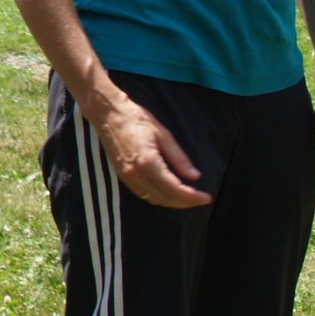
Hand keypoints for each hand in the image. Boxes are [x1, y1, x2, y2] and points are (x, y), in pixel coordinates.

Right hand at [94, 96, 211, 208]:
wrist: (107, 113)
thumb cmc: (136, 119)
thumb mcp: (163, 134)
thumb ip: (179, 158)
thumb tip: (195, 176)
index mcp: (148, 162)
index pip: (175, 189)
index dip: (193, 197)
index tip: (207, 197)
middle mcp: (136, 173)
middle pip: (165, 198)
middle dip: (185, 202)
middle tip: (200, 199)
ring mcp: (127, 176)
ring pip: (153, 199)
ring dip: (171, 202)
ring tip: (187, 198)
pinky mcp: (121, 175)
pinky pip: (142, 194)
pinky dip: (157, 197)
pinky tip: (167, 192)